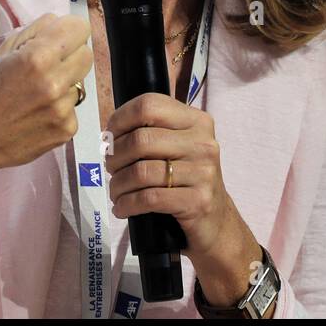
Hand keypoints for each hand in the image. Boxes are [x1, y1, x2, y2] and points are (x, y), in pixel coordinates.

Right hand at [0, 13, 92, 172]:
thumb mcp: (3, 51)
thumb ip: (35, 31)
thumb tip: (60, 22)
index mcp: (38, 57)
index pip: (80, 28)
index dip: (69, 30)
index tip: (59, 37)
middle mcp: (55, 82)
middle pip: (86, 54)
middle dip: (71, 55)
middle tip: (49, 65)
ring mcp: (63, 109)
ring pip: (80, 83)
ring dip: (65, 84)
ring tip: (37, 94)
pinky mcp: (67, 130)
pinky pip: (73, 108)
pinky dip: (60, 108)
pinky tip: (38, 114)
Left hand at [103, 92, 240, 261]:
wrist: (216, 220)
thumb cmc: (187, 179)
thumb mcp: (178, 146)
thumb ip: (152, 132)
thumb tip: (109, 135)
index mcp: (196, 121)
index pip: (150, 105)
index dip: (121, 119)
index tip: (110, 136)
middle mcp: (203, 143)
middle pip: (141, 139)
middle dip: (115, 156)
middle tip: (111, 168)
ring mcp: (203, 172)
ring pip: (141, 171)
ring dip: (118, 184)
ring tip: (116, 191)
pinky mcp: (198, 201)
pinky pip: (149, 198)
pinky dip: (127, 204)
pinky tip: (122, 207)